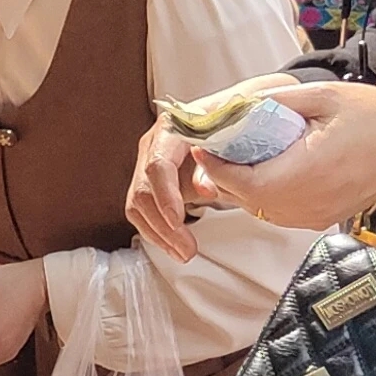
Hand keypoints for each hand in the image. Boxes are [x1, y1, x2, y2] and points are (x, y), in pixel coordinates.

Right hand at [125, 76, 307, 260]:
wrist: (235, 122)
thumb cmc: (237, 126)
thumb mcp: (236, 140)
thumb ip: (221, 162)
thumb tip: (206, 188)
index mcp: (173, 127)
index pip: (158, 165)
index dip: (166, 195)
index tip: (178, 219)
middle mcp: (155, 144)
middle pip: (143, 190)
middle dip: (163, 225)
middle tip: (187, 248)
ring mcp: (150, 162)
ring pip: (138, 205)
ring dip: (158, 234)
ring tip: (184, 253)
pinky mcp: (152, 182)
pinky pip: (143, 211)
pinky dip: (157, 232)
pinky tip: (174, 246)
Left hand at [195, 83, 375, 230]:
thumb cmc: (374, 118)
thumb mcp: (325, 96)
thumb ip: (279, 101)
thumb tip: (240, 103)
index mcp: (304, 172)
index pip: (243, 182)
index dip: (216, 167)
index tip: (203, 146)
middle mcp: (306, 203)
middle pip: (246, 200)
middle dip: (224, 178)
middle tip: (212, 152)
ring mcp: (314, 216)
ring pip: (261, 211)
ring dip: (242, 189)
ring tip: (233, 161)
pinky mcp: (322, 220)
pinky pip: (280, 214)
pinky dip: (264, 197)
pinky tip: (263, 174)